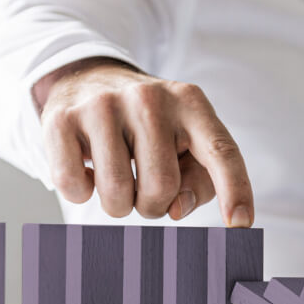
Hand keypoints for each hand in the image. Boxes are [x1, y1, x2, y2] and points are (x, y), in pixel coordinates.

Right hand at [33, 58, 252, 224]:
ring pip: (117, 193)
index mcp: (191, 103)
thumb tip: (176, 209)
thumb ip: (197, 181)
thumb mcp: (184, 144)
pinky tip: (87, 168)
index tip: (241, 224)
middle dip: (154, 204)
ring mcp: (103, 105)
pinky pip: (73, 187)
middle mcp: (149, 98)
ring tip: (118, 180)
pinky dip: (81, 193)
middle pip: (162, 186)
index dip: (235, 190)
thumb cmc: (149, 127)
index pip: (221, 150)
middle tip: (143, 188)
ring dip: (119, 205)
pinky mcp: (62, 118)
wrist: (89, 78)